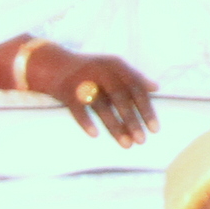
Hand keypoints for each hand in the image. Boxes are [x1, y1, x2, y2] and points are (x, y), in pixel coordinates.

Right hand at [23, 45, 158, 147]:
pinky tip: (95, 135)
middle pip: (121, 97)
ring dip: (115, 126)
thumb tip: (156, 88)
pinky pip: (78, 109)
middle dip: (132, 120)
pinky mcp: (67, 90)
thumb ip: (133, 76)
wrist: (53, 63)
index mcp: (115, 65)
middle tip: (142, 140)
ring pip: (102, 106)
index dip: (146, 108)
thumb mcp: (111, 66)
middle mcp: (101, 70)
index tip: (155, 129)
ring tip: (126, 144)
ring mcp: (83, 80)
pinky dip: (86, 121)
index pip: (136, 87)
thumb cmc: (89, 69)